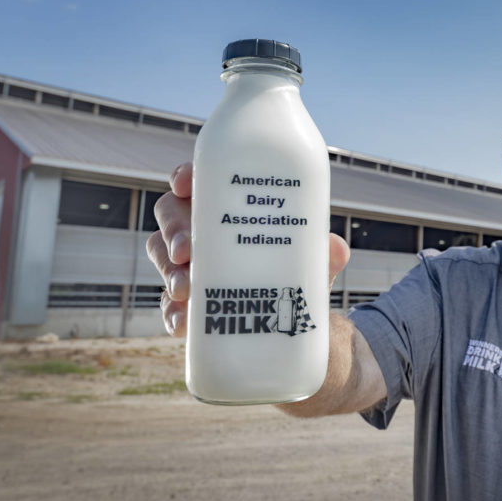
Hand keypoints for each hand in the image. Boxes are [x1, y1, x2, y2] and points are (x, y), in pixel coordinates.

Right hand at [145, 162, 351, 336]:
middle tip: (186, 251)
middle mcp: (202, 230)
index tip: (184, 183)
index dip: (184, 176)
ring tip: (185, 290)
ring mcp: (189, 265)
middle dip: (173, 230)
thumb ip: (323, 254)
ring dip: (168, 271)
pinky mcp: (186, 301)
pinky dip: (172, 313)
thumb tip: (338, 248)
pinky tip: (182, 324)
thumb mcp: (310, 262)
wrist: (291, 323)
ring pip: (163, 255)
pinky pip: (169, 303)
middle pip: (170, 214)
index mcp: (227, 206)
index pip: (198, 181)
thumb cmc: (294, 272)